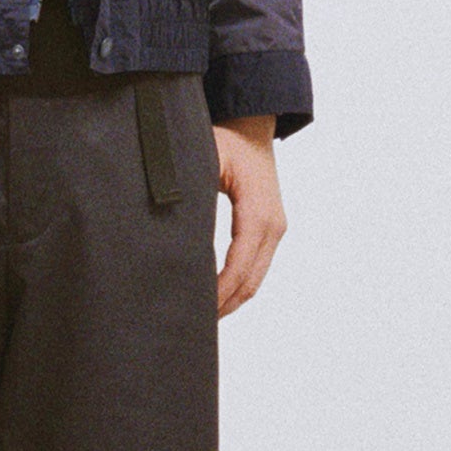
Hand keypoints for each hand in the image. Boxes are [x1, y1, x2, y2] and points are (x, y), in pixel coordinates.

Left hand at [211, 115, 285, 316]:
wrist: (252, 125)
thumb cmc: (227, 138)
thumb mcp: (205, 159)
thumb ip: (192, 194)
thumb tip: (175, 232)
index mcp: (258, 212)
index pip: (239, 267)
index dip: (218, 292)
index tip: (195, 309)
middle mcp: (273, 225)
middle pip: (250, 281)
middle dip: (223, 305)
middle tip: (191, 325)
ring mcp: (275, 228)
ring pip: (255, 279)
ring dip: (230, 299)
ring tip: (200, 317)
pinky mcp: (270, 229)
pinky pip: (256, 267)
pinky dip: (237, 285)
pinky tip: (214, 295)